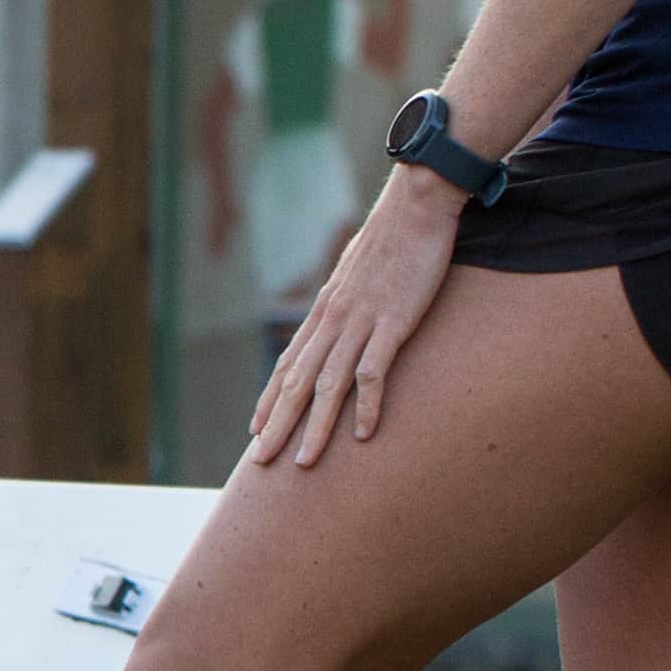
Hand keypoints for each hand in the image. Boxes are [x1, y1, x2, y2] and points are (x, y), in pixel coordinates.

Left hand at [250, 172, 460, 470]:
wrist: (415, 207)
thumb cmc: (391, 241)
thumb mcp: (358, 276)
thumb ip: (346, 304)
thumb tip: (341, 319)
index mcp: (324, 311)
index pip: (288, 364)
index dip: (270, 400)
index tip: (256, 430)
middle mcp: (333, 320)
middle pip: (297, 382)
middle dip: (278, 424)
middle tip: (261, 462)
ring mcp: (360, 322)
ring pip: (328, 384)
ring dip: (315, 427)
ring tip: (304, 463)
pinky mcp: (392, 321)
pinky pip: (374, 371)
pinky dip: (367, 405)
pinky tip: (364, 435)